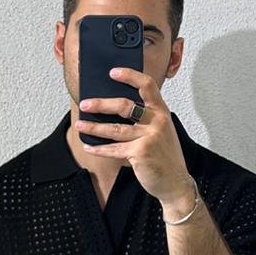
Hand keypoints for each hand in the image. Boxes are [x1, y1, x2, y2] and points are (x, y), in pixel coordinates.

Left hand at [75, 68, 191, 207]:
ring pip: (115, 128)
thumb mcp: (161, 130)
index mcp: (162, 112)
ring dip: (94, 128)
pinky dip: (99, 149)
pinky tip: (89, 147)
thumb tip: (114, 106)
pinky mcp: (141, 153)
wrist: (176, 182)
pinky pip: (114, 149)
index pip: (147, 86)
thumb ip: (145, 117)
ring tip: (80, 125)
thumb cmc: (165, 155)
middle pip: (124, 106)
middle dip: (101, 104)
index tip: (112, 72)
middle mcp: (157, 122)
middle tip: (85, 104)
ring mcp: (150, 137)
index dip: (130, 76)